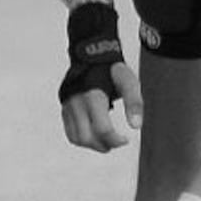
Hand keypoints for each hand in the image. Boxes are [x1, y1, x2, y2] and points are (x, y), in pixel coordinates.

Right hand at [57, 0, 142, 151]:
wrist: (90, 55)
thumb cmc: (113, 70)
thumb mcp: (129, 82)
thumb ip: (134, 103)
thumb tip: (136, 127)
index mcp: (94, 95)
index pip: (102, 128)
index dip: (115, 140)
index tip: (126, 139)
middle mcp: (77, 101)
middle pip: (87, 137)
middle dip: (103, 145)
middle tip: (116, 142)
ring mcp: (68, 105)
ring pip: (76, 138)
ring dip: (92, 145)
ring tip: (107, 142)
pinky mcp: (64, 107)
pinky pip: (70, 132)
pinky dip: (83, 139)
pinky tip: (96, 135)